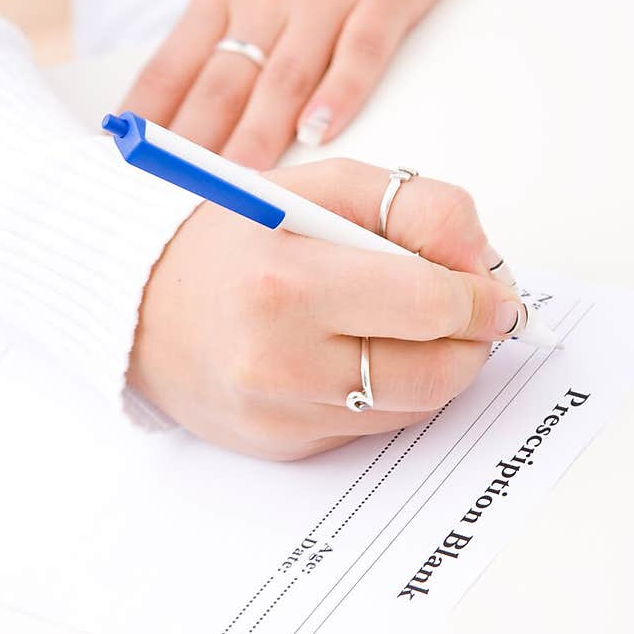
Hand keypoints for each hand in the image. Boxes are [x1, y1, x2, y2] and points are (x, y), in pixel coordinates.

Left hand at [124, 0, 466, 166]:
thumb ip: (217, 37)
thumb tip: (171, 116)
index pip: (173, 65)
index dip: (148, 120)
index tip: (125, 167)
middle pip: (224, 79)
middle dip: (198, 143)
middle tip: (180, 199)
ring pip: (286, 73)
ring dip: (260, 131)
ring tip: (242, 182)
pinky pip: (360, 50)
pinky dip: (340, 92)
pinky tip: (321, 131)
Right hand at [128, 161, 519, 459]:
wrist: (137, 302)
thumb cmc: (229, 237)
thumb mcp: (320, 187)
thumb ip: (412, 206)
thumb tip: (482, 259)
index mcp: (287, 284)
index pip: (428, 305)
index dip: (480, 297)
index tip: (495, 288)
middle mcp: (280, 362)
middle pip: (434, 371)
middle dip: (474, 339)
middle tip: (476, 310)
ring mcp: (282, 415)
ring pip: (414, 405)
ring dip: (441, 365)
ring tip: (425, 324)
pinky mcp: (284, 446)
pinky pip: (376, 426)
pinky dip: (395, 390)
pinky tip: (372, 351)